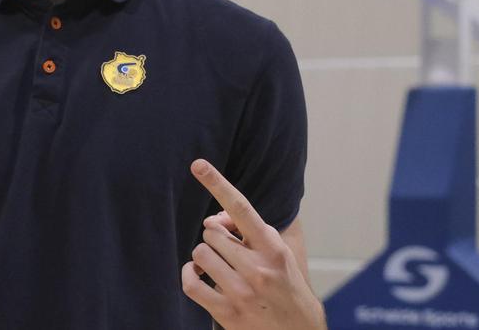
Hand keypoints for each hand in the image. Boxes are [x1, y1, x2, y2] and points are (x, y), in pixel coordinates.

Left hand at [181, 159, 325, 329]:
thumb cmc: (288, 291)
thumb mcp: (281, 256)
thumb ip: (252, 233)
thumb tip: (214, 219)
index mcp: (274, 250)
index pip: (241, 209)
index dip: (218, 184)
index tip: (198, 165)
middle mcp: (258, 269)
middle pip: (212, 233)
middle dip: (217, 239)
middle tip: (230, 252)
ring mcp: (242, 293)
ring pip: (200, 254)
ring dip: (204, 258)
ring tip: (220, 267)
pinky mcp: (227, 314)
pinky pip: (190, 282)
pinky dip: (189, 275)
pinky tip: (199, 276)